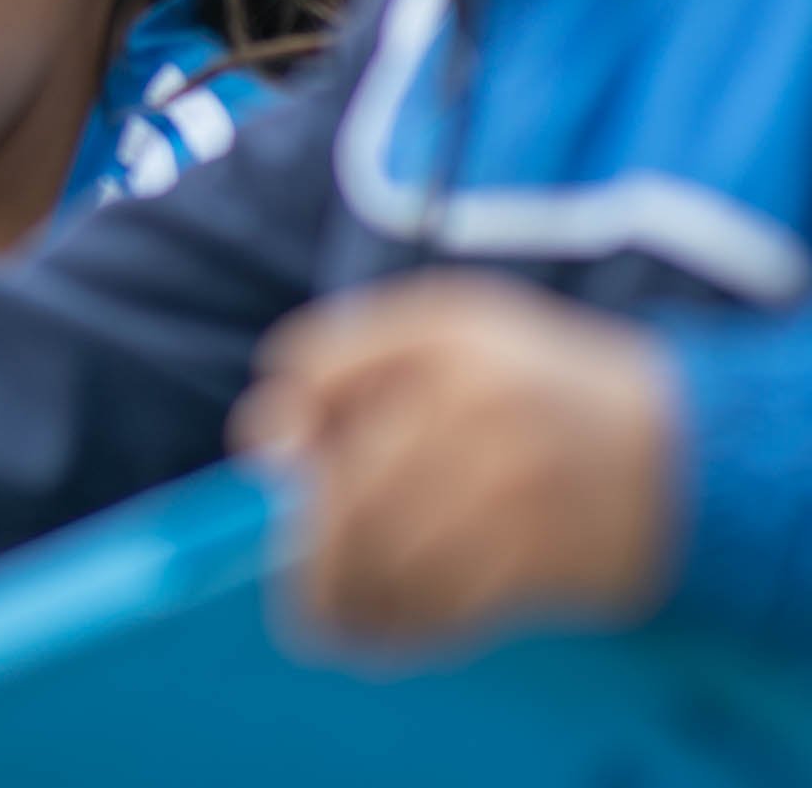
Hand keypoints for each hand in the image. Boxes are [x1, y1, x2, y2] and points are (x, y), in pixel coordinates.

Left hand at [230, 272, 681, 645]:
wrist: (691, 456)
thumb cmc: (542, 390)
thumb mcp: (456, 333)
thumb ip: (350, 358)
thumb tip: (263, 435)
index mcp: (445, 330)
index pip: (313, 372)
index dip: (281, 426)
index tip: (285, 461)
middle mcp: (474, 401)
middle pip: (337, 486)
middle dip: (301, 537)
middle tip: (293, 566)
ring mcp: (509, 482)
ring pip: (377, 556)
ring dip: (337, 594)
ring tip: (326, 608)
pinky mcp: (539, 558)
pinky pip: (435, 607)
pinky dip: (395, 625)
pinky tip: (384, 624)